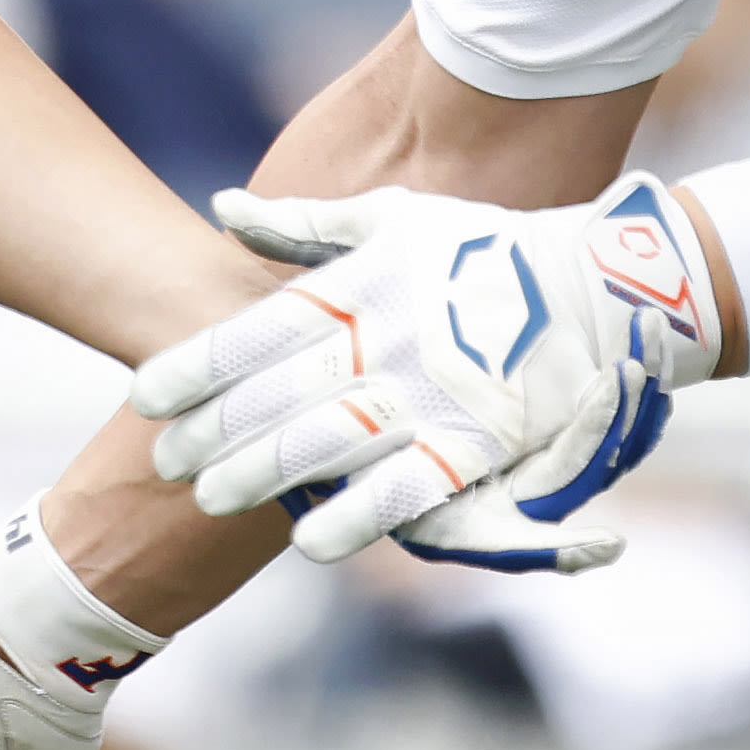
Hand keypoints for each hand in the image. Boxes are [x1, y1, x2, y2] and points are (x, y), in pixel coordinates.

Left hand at [128, 176, 722, 565]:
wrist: (603, 284)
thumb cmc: (487, 247)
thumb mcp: (393, 218)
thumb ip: (304, 227)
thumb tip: (224, 209)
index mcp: (360, 288)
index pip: (259, 330)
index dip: (199, 366)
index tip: (146, 394)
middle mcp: (386, 341)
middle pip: (281, 393)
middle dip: (215, 430)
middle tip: (163, 462)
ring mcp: (432, 394)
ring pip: (330, 440)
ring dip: (265, 472)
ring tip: (210, 499)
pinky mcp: (479, 441)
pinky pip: (409, 485)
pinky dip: (360, 513)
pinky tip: (313, 540)